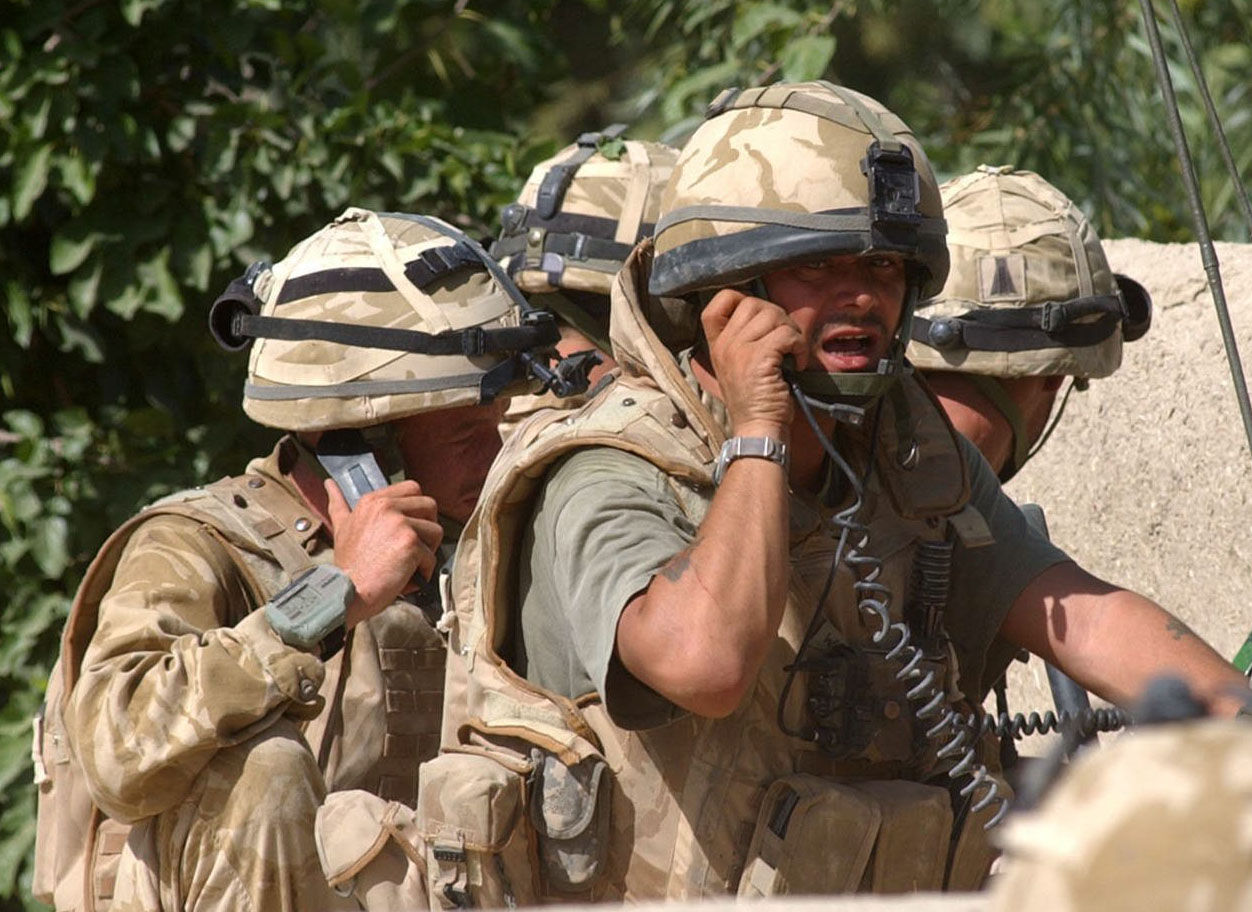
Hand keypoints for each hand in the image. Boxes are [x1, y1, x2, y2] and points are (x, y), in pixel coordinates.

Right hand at [325, 479, 442, 626]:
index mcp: (373, 500)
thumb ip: (338, 503)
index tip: (409, 529)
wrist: (346, 591)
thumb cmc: (347, 564)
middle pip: (430, 506)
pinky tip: (405, 579)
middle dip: (428, 529)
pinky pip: (432, 556)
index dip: (418, 510)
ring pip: (436, 531)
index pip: (412, 488)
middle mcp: (387, 507)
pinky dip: (423, 572)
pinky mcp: (410, 543)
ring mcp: (400, 524)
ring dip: (427, 552)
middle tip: (413, 547)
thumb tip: (329, 483)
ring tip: (407, 565)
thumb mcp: (341, 527)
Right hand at [701, 288, 807, 438]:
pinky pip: (787, 334)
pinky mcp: (760, 358)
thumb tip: (771, 316)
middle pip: (752, 303)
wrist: (758, 430)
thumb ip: (744, 341)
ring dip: (791, 331)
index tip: (760, 319)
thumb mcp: (738, 367)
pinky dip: (799, 346)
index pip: (719, 301)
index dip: (741, 298)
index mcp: (717, 345)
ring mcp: (740, 350)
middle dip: (777, 316)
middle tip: (785, 339)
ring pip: (773, 315)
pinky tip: (798, 362)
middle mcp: (725, 344)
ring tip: (792, 352)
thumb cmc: (756, 401)